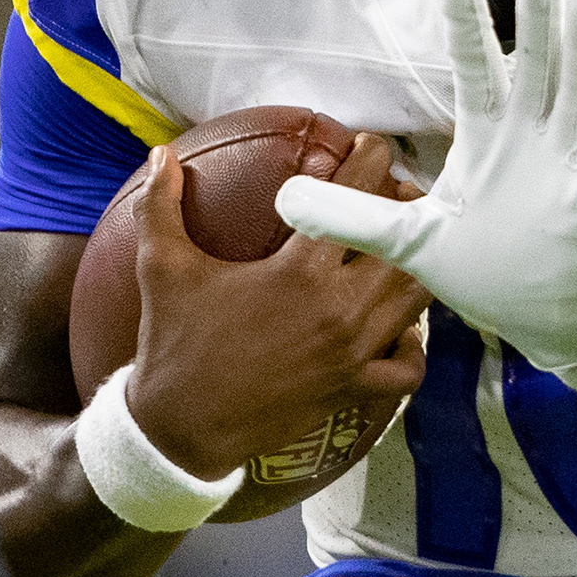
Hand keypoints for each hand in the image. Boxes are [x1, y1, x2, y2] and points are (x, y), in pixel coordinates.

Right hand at [122, 132, 427, 481]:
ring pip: (416, 299)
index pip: (355, 198)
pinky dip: (412, 346)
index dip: (371, 161)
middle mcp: (337, 309)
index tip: (369, 147)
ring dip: (414, 268)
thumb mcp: (160, 269)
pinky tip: (395, 328)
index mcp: (297, 271)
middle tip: (390, 197)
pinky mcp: (352, 388)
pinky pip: (408, 368)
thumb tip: (160, 155)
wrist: (179, 429)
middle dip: (405, 211)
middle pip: (405, 244)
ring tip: (398, 251)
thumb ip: (160, 206)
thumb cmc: (172, 344)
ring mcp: (351, 352)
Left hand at [272, 0, 576, 369]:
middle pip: (535, 63)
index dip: (466, 20)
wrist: (547, 320)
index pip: (477, 67)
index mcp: (490, 137)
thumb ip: (352, 215)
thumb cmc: (489, 272)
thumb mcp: (410, 241)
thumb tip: (281, 198)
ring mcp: (567, 163)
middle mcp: (532, 138)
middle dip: (537, 11)